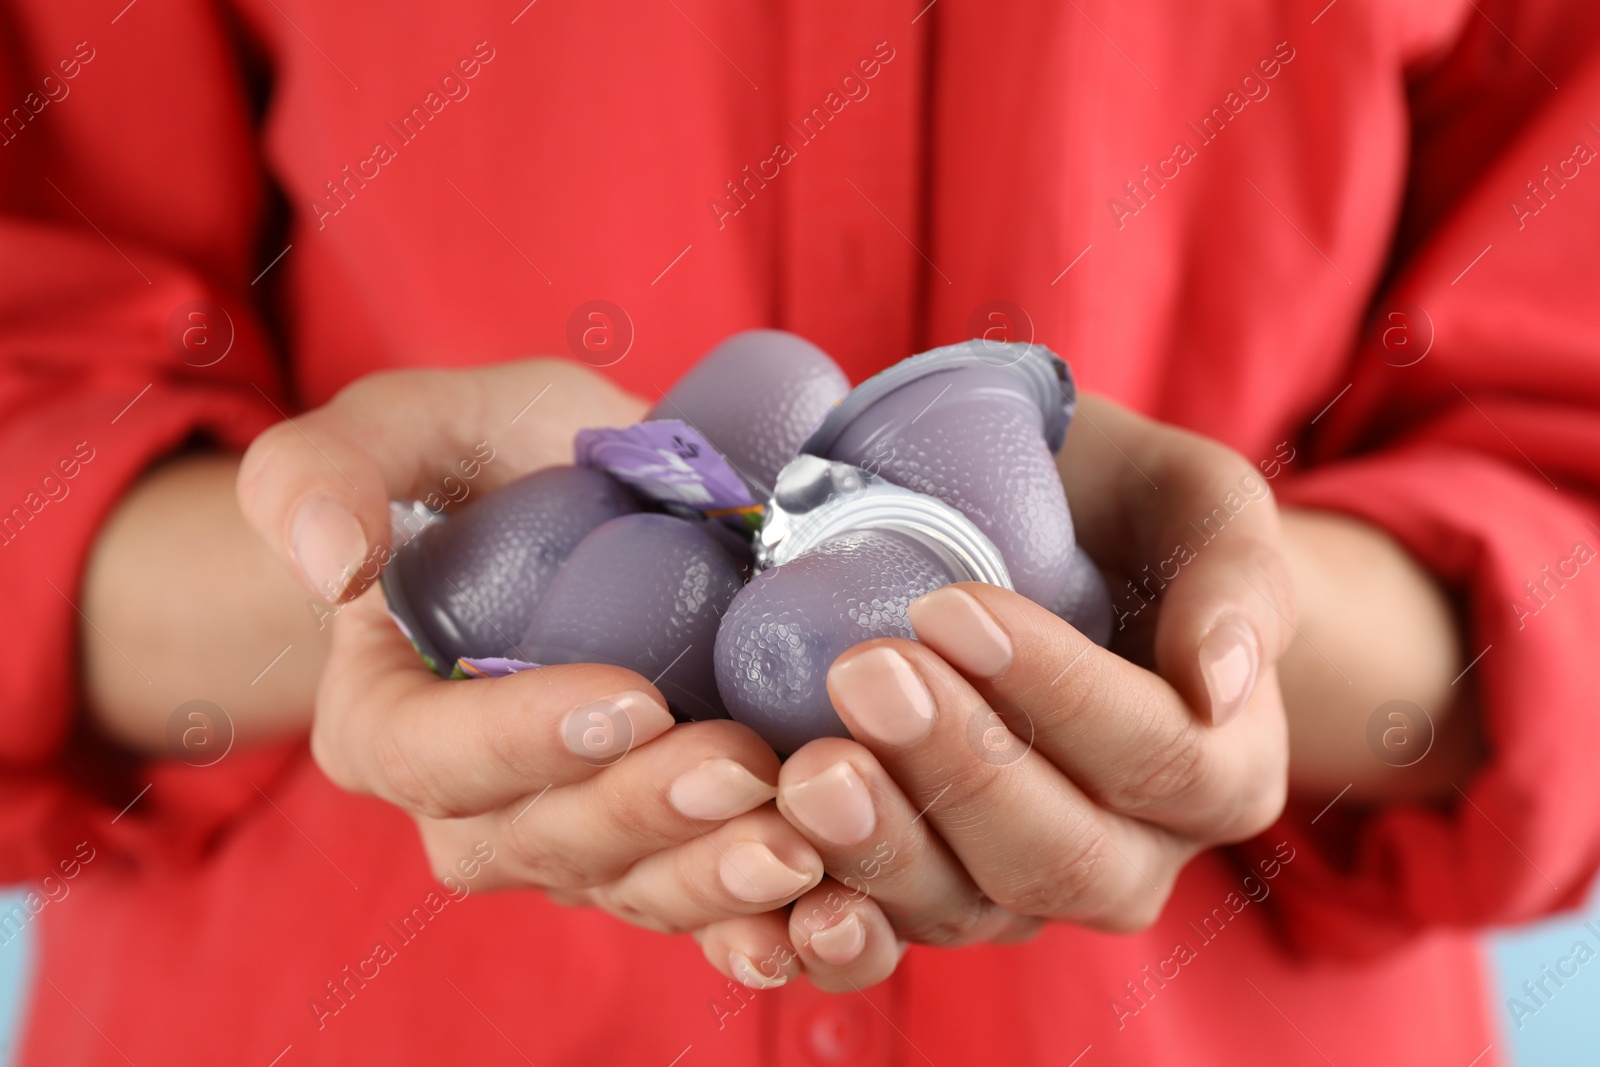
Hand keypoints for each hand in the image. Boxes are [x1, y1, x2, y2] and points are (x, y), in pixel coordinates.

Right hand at [237, 360, 823, 933]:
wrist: (599, 502)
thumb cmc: (495, 461)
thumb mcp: (416, 426)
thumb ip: (324, 468)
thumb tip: (331, 561)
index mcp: (388, 716)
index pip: (428, 756)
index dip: (521, 742)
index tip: (631, 698)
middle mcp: (472, 802)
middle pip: (541, 842)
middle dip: (642, 815)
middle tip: (742, 764)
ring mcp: (571, 837)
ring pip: (629, 889)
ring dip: (712, 879)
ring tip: (800, 840)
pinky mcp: (659, 851)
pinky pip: (699, 909)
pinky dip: (761, 919)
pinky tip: (830, 903)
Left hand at [692, 394, 1296, 988]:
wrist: (1050, 547)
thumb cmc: (1122, 513)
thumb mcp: (1194, 502)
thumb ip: (1237, 573)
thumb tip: (1222, 684)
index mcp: (1224, 770)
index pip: (1157, 757)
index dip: (1059, 694)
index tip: (951, 608)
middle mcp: (1136, 855)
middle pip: (1061, 856)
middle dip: (959, 771)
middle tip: (866, 673)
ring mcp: (1029, 889)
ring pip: (971, 909)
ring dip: (886, 848)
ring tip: (806, 770)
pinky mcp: (939, 897)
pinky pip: (894, 940)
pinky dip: (837, 929)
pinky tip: (783, 888)